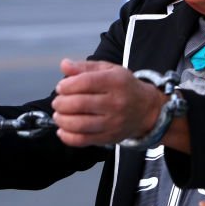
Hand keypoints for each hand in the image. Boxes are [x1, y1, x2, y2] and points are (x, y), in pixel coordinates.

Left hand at [51, 59, 165, 146]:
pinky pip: (84, 140)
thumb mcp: (109, 70)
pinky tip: (62, 130)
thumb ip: (85, 67)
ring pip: (80, 124)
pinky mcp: (110, 137)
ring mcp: (113, 122)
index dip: (67, 85)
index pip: (85, 83)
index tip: (61, 87)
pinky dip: (68, 137)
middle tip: (57, 102)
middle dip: (61, 103)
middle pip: (80, 104)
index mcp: (116, 82)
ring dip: (62, 120)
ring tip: (58, 115)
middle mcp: (116, 103)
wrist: (147, 109)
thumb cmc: (124, 87)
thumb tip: (64, 65)